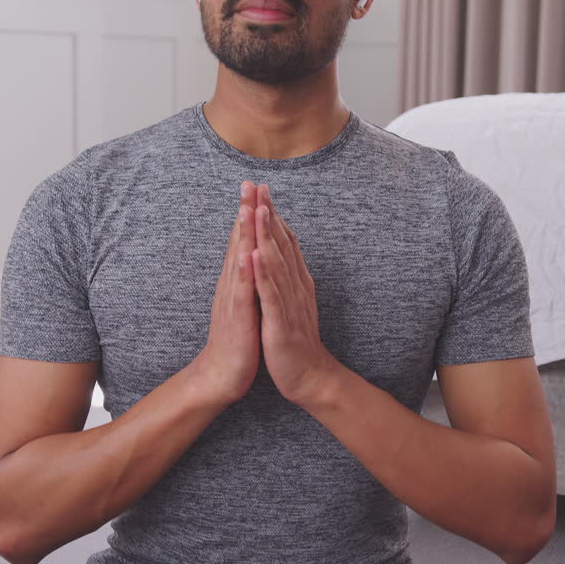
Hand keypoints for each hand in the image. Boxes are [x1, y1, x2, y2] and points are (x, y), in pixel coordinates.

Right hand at [192, 181, 260, 404]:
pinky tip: (247, 255)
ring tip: (246, 208)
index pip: (243, 240)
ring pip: (238, 260)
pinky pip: (242, 291)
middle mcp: (232, 284)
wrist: (222, 374)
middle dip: (244, 212)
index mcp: (237, 280)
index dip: (248, 212)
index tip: (254, 186)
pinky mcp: (238, 317)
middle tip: (248, 182)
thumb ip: (246, 278)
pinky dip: (244, 272)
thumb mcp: (244, 302)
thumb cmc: (237, 339)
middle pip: (238, 241)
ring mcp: (233, 299)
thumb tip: (251, 255)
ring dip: (242, 234)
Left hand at [250, 183, 339, 405]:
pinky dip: (263, 273)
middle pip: (281, 245)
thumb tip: (281, 254)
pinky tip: (255, 255)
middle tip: (258, 186)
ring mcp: (289, 303)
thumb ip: (288, 278)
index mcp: (296, 282)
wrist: (309, 377)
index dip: (273, 215)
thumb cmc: (295, 341)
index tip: (261, 190)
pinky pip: (271, 295)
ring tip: (257, 209)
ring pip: (277, 263)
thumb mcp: (292, 303)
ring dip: (266, 235)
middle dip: (268, 214)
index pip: (284, 242)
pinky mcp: (280, 323)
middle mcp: (296, 286)